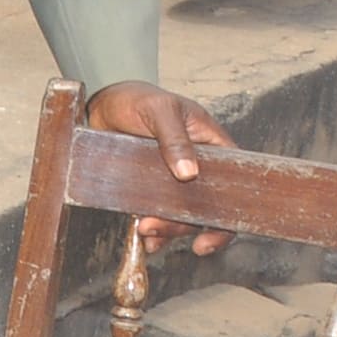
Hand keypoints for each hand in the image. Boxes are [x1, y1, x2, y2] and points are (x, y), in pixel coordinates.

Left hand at [86, 79, 235, 255]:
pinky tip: (142, 236)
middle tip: (153, 228)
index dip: (228, 215)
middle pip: (205, 208)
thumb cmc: (139, 99)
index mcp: (214, 147)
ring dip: (166, 229)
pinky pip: (159, 213)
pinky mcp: (153, 188)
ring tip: (143, 230)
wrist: (104, 106)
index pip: (233, 186)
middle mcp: (200, 167)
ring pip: (181, 215)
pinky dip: (153, 228)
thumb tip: (189, 173)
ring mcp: (176, 180)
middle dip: (183, 225)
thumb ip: (175, 139)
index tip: (210, 237)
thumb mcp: (160, 111)